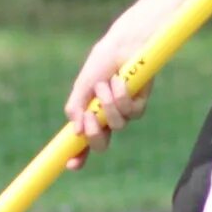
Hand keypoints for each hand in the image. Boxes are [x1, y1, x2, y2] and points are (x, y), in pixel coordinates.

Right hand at [62, 29, 148, 168]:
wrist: (123, 46)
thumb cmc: (102, 62)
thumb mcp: (83, 85)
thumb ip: (76, 107)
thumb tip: (76, 131)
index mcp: (90, 115)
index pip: (82, 143)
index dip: (77, 157)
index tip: (71, 165)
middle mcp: (106, 118)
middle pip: (101, 144)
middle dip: (94, 134)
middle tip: (90, 118)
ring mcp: (124, 113)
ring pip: (116, 125)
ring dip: (108, 104)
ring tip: (106, 83)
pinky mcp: (139, 105)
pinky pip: (131, 112)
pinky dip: (122, 95)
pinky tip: (121, 79)